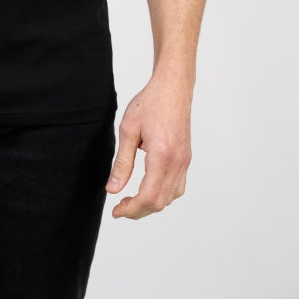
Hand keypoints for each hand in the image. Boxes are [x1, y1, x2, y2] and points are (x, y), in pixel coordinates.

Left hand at [105, 75, 191, 218]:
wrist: (173, 88)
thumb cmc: (150, 103)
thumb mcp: (128, 130)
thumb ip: (121, 162)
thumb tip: (113, 189)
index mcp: (162, 156)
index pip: (149, 197)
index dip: (131, 209)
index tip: (116, 211)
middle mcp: (177, 163)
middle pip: (160, 202)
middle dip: (138, 210)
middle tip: (120, 207)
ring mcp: (184, 162)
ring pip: (170, 198)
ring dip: (151, 204)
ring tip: (131, 199)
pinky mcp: (186, 159)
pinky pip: (177, 187)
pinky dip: (163, 195)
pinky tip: (149, 188)